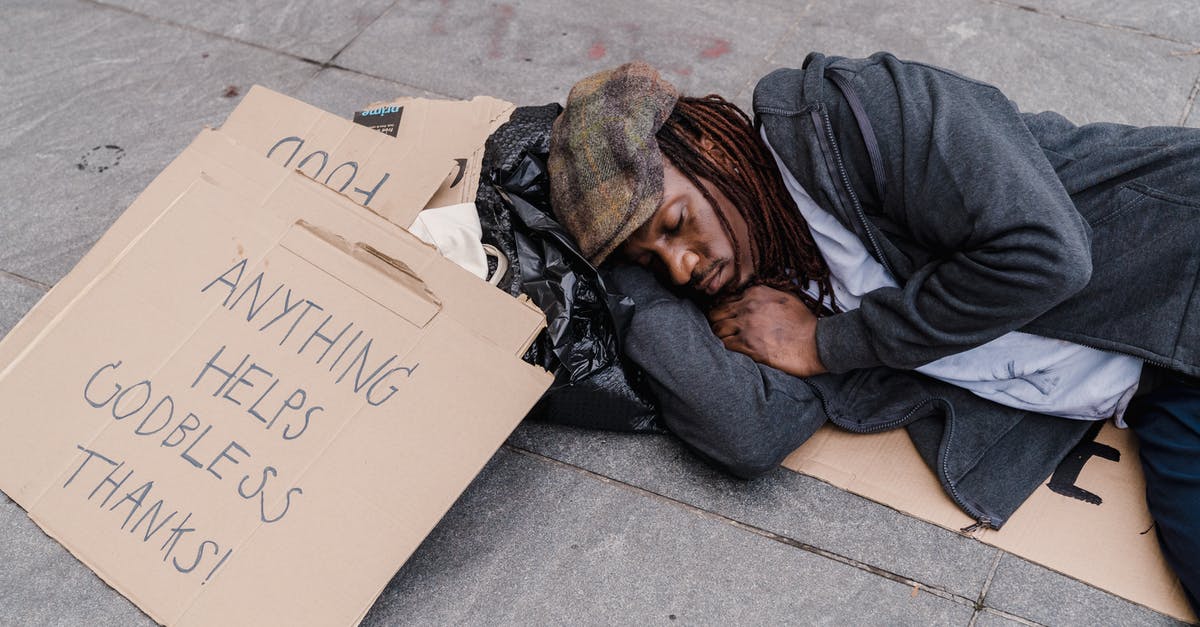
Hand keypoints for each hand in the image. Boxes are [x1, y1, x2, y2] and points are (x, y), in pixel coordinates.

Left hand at [707, 285, 826, 376]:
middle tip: (721, 330)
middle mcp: (747, 307)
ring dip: (720, 336)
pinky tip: (732, 349)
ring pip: (717, 329)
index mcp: (755, 293)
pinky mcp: (747, 346)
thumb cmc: (803, 322)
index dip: (722, 309)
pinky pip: (725, 345)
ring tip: (726, 340)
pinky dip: (726, 347)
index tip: (724, 317)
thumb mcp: (785, 297)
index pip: (725, 299)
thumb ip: (764, 294)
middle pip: (716, 313)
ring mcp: (746, 326)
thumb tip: (749, 297)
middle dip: (716, 322)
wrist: (816, 343)